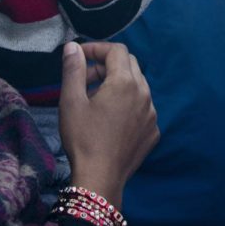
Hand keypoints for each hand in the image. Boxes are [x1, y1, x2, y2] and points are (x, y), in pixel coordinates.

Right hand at [58, 41, 158, 207]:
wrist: (100, 179)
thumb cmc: (82, 138)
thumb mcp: (71, 101)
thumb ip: (73, 69)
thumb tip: (73, 47)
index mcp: (125, 83)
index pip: (117, 50)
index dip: (97, 48)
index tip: (80, 56)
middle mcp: (145, 94)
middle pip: (129, 65)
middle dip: (107, 65)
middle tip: (85, 79)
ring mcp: (152, 114)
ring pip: (138, 86)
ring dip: (118, 85)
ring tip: (95, 101)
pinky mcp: (153, 132)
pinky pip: (142, 108)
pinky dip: (128, 105)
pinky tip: (110, 120)